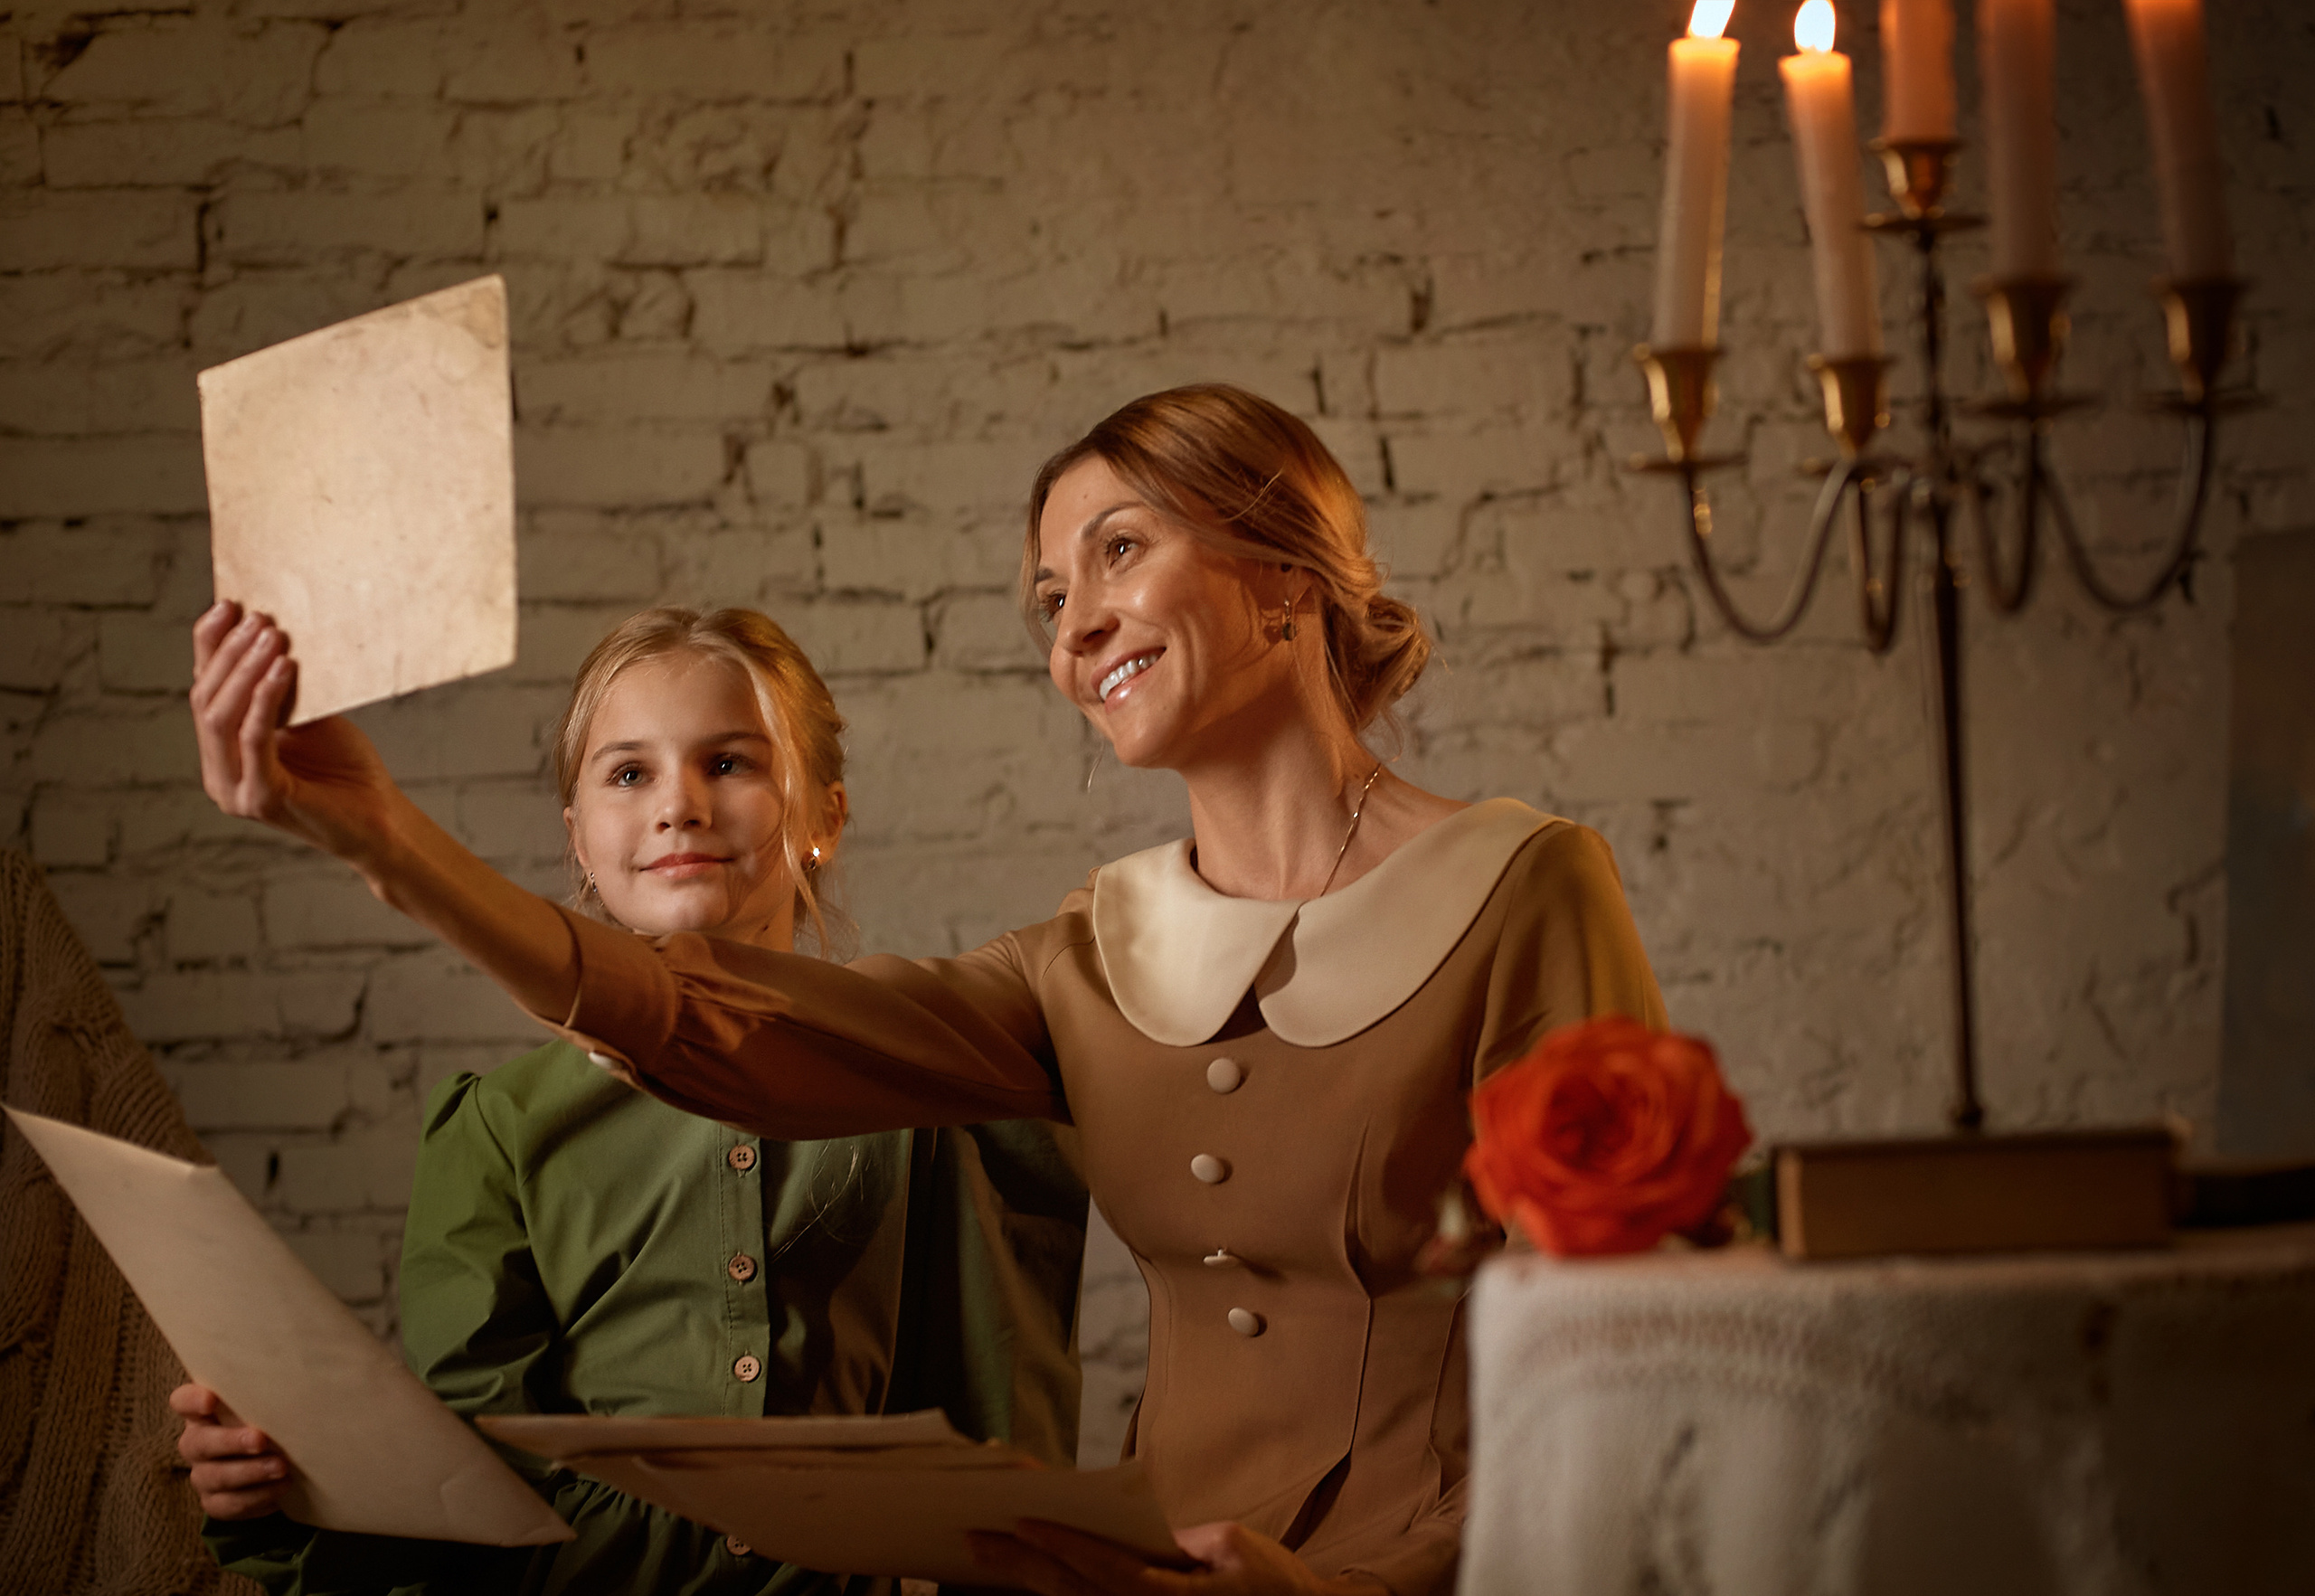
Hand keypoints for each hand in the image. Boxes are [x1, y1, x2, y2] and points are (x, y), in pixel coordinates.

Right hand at [171, 1383, 290, 1519]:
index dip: (192, 1400)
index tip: (212, 1399)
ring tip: (282, 1467)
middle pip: (198, 1443)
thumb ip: (273, 1384)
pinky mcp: (216, 1501)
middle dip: (231, 1442)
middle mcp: (196, 1442)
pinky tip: (280, 1490)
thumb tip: (310, 1359)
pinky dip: (255, 1499)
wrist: (277, 1457)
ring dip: (249, 1473)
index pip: (183, 1401)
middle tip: (262, 1439)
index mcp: (203, 1411)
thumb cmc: (271, 1416)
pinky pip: (228, 1505)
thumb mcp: (270, 1398)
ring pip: (214, 1477)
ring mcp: (203, 1474)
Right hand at [190, 601, 403, 872]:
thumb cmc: (344, 768)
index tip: (228, 604)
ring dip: (245, 669)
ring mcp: (235, 790)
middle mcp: (218, 773)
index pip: (203, 689)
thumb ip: (278, 687)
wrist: (379, 820)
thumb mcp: (305, 717)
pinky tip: (283, 668)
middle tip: (258, 617)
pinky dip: (266, 698)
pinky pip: (254, 738)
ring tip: (271, 634)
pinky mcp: (262, 799)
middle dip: (229, 652)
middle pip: (205, 699)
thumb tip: (269, 627)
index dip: (209, 645)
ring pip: (221, 717)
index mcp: (221, 751)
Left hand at [967, 1518, 1355, 1595]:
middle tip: (975, 1538)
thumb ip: (1176, 1541)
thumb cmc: (1269, 1579)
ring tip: (985, 1553)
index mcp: (1172, 1595)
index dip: (1064, 1544)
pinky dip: (1054, 1590)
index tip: (1024, 1520)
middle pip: (1074, 1592)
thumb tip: (1131, 1532)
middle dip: (1023, 1564)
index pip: (1106, 1568)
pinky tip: (1023, 1574)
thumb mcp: (1229, 1544)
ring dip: (1028, 1578)